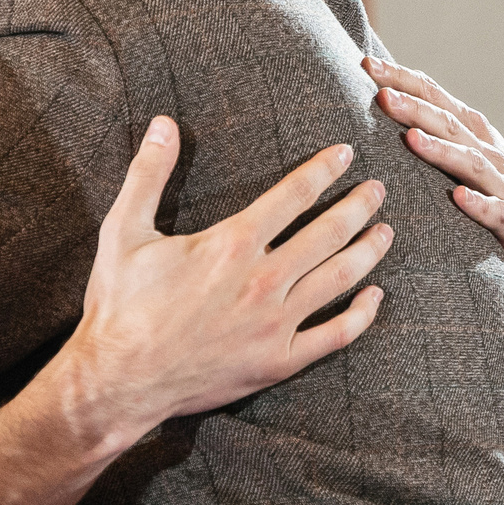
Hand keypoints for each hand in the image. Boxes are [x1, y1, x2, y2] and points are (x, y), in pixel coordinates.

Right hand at [60, 118, 391, 448]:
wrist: (118, 381)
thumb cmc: (119, 306)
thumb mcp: (124, 231)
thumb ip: (148, 175)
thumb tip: (163, 123)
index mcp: (232, 244)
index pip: (294, 194)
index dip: (325, 170)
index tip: (346, 154)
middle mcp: (263, 280)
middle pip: (329, 232)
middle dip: (359, 205)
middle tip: (379, 189)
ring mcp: (276, 323)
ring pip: (339, 278)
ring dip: (368, 251)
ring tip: (386, 231)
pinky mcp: (279, 361)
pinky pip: (335, 335)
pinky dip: (361, 314)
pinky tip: (374, 296)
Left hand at [363, 56, 503, 298]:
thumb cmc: (497, 195)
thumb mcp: (470, 159)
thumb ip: (438, 135)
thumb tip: (386, 106)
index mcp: (475, 136)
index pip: (437, 99)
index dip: (405, 81)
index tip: (368, 65)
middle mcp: (490, 155)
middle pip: (450, 125)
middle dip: (416, 108)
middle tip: (382, 95)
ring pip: (472, 164)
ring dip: (442, 150)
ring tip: (411, 139)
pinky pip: (497, 213)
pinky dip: (479, 204)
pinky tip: (458, 198)